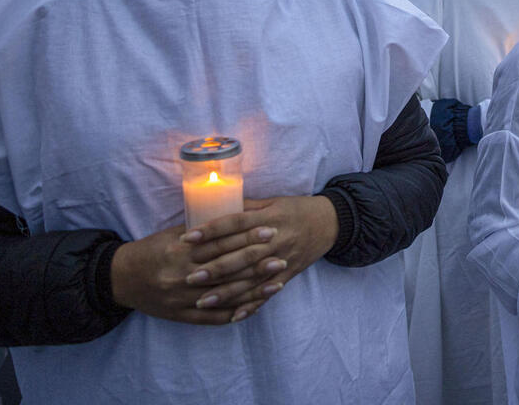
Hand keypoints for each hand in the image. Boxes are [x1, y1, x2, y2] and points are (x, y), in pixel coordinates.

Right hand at [109, 220, 279, 324]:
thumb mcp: (172, 234)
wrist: (120, 279)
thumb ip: (202, 229)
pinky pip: (212, 318)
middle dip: (256, 264)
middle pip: (226, 269)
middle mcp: (182, 275)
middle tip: (282, 257)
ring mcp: (182, 298)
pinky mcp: (181, 315)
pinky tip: (256, 308)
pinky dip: (235, 313)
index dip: (246, 237)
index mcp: (180, 251)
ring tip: (278, 283)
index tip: (269, 230)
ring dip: (254, 291)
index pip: (221, 242)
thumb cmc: (151, 250)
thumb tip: (235, 215)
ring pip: (224, 296)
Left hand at [181, 196, 338, 311]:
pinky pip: (268, 293)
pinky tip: (233, 316)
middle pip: (241, 255)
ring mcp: (283, 259)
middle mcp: (276, 239)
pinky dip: (252, 305)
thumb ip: (245, 207)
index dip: (211, 230)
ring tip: (202, 301)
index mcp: (270, 217)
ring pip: (251, 279)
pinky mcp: (289, 275)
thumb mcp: (273, 201)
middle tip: (188, 277)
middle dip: (214, 268)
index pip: (235, 224)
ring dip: (227, 292)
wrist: (331, 222)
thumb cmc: (297, 209)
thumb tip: (214, 207)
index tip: (187, 237)